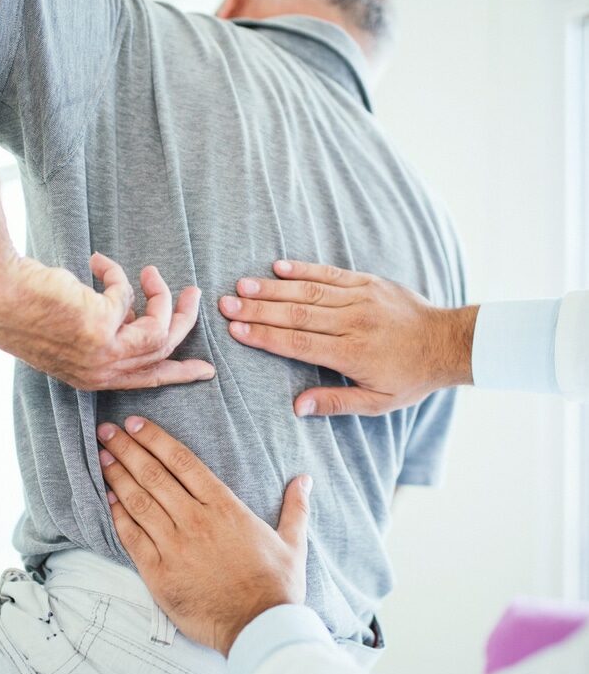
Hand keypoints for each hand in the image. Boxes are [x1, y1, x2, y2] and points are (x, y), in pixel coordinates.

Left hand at [0, 252, 214, 390]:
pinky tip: (96, 262)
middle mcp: (101, 372)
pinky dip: (116, 274)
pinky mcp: (103, 327)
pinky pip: (128, 295)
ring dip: (162, 295)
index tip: (205, 370)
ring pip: (159, 329)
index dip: (179, 373)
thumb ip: (106, 330)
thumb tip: (132, 313)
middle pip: (164, 352)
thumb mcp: (73, 330)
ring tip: (152, 271)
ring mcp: (103, 353)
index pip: (147, 380)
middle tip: (194, 295)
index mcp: (93, 377)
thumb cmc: (25, 308)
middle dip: (185, 322)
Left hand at [96, 417, 310, 655]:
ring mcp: (174, 546)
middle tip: (106, 431)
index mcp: (224, 507)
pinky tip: (106, 498)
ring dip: (117, 476)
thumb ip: (295, 507)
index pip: (182, 461)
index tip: (135, 424)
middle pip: (154, 475)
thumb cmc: (276, 586)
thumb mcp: (292, 542)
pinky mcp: (159, 573)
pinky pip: (132, 537)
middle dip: (127, 449)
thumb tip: (305, 479)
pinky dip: (117, 515)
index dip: (155, 439)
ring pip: (139, 501)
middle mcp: (195, 520)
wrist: (259, 629)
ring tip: (101, 456)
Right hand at [219, 260, 478, 415]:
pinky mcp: (367, 282)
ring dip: (272, 288)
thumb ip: (335, 404)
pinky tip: (278, 266)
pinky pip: (330, 273)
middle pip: (296, 314)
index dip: (265, 336)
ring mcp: (360, 299)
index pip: (298, 343)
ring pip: (308, 291)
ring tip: (242, 285)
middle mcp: (352, 322)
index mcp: (351, 353)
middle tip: (225, 304)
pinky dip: (303, 269)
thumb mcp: (377, 402)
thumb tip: (296, 407)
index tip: (236, 330)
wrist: (449, 342)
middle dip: (257, 309)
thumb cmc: (410, 377)